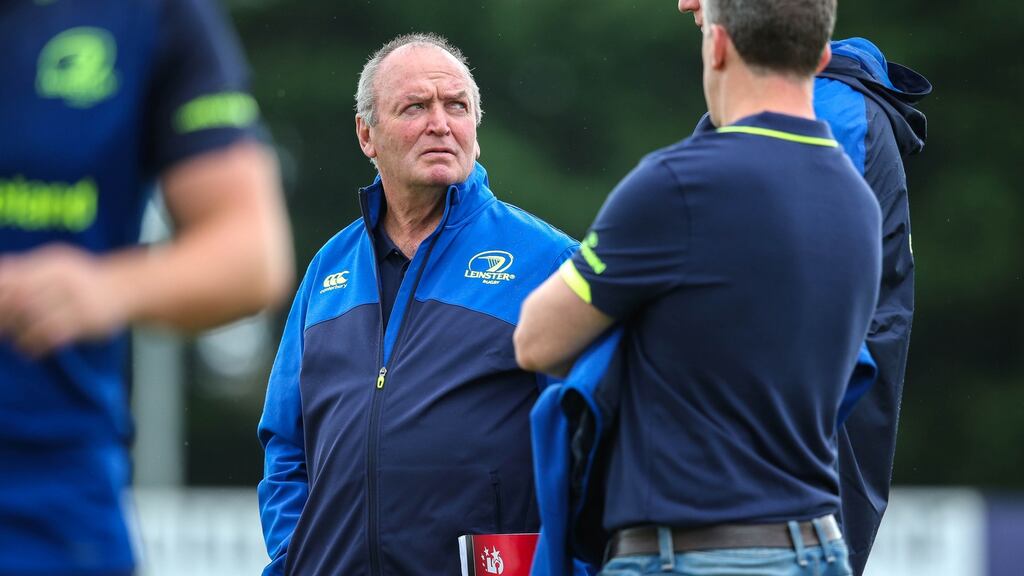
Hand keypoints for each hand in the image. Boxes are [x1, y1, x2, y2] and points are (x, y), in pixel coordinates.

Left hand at [0, 244, 128, 356]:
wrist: (125, 289)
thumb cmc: (82, 278)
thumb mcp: (57, 265)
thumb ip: (27, 268)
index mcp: (55, 265)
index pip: (17, 279)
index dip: (2, 295)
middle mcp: (67, 280)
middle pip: (24, 299)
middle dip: (6, 316)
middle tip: (2, 327)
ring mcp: (79, 301)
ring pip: (37, 320)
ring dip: (19, 333)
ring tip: (13, 339)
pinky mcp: (88, 321)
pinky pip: (54, 335)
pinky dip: (36, 344)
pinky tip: (28, 349)